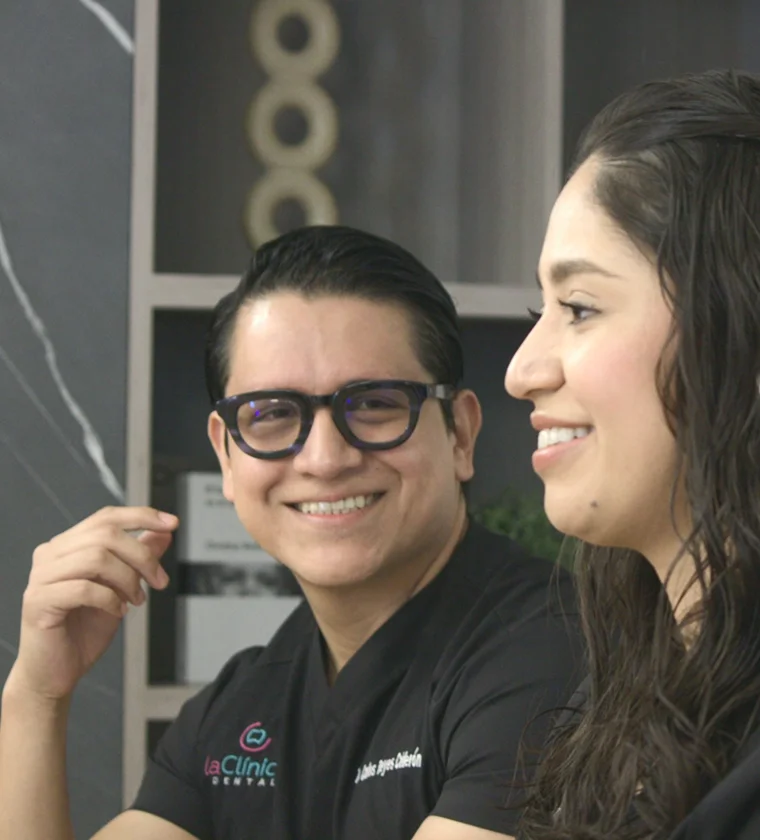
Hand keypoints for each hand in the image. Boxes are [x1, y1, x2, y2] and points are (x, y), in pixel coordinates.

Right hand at [7, 506, 177, 702]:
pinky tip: (118, 611)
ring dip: (128, 579)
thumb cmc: (83, 630)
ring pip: (96, 558)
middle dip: (142, 556)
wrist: (56, 673)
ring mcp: (41, 577)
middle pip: (106, 535)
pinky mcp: (38, 602)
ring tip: (137, 600)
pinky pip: (83, 588)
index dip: (142, 516)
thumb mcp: (122, 588)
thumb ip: (139, 558)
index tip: (173, 523)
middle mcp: (50, 554)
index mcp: (68, 545)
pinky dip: (110, 598)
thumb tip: (164, 532)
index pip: (106, 517)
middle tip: (159, 580)